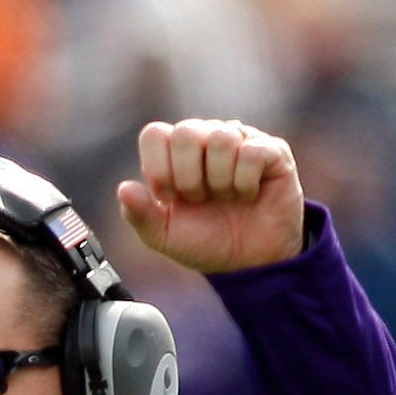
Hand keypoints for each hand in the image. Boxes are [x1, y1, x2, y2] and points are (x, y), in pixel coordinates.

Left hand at [117, 121, 305, 274]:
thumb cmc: (208, 242)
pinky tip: (248, 195)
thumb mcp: (165, 237)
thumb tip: (123, 189)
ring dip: (219, 180)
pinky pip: (252, 151)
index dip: (157, 168)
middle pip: (185, 132)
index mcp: (176, 155)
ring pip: (221, 137)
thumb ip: (140, 215)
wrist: (251, 263)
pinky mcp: (272, 151)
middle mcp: (206, 140)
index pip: (154, 134)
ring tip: (226, 198)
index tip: (169, 197)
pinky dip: (245, 182)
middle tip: (200, 199)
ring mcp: (240, 142)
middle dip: (188, 176)